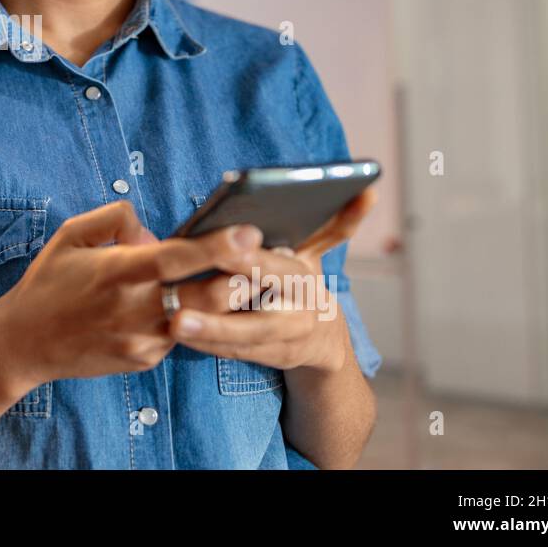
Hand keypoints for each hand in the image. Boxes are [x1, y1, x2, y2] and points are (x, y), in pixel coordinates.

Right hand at [0, 200, 270, 393]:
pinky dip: (189, 316)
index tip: (251, 232)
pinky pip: (179, 333)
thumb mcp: (71, 234)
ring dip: (222, 300)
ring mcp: (143, 339)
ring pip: (202, 318)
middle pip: (210, 297)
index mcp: (118, 271)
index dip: (218, 246)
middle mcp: (135, 308)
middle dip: (243, 278)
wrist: (24, 343)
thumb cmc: (48, 282)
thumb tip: (154, 232)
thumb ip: (115, 218)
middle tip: (262, 260)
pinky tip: (184, 304)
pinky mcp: (145, 358)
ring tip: (236, 279)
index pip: (177, 258)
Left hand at [167, 187, 376, 373]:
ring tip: (177, 322)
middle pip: (262, 303)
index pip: (276, 263)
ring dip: (211, 330)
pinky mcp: (271, 357)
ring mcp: (286, 336)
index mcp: (304, 273)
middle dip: (226, 295)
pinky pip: (237, 352)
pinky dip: (209, 345)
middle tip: (195, 282)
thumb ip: (336, 222)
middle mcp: (299, 306)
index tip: (227, 244)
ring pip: (248, 334)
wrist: (324, 339)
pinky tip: (178, 335)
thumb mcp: (315, 250)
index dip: (252, 255)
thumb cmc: (300, 279)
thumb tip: (369, 189)